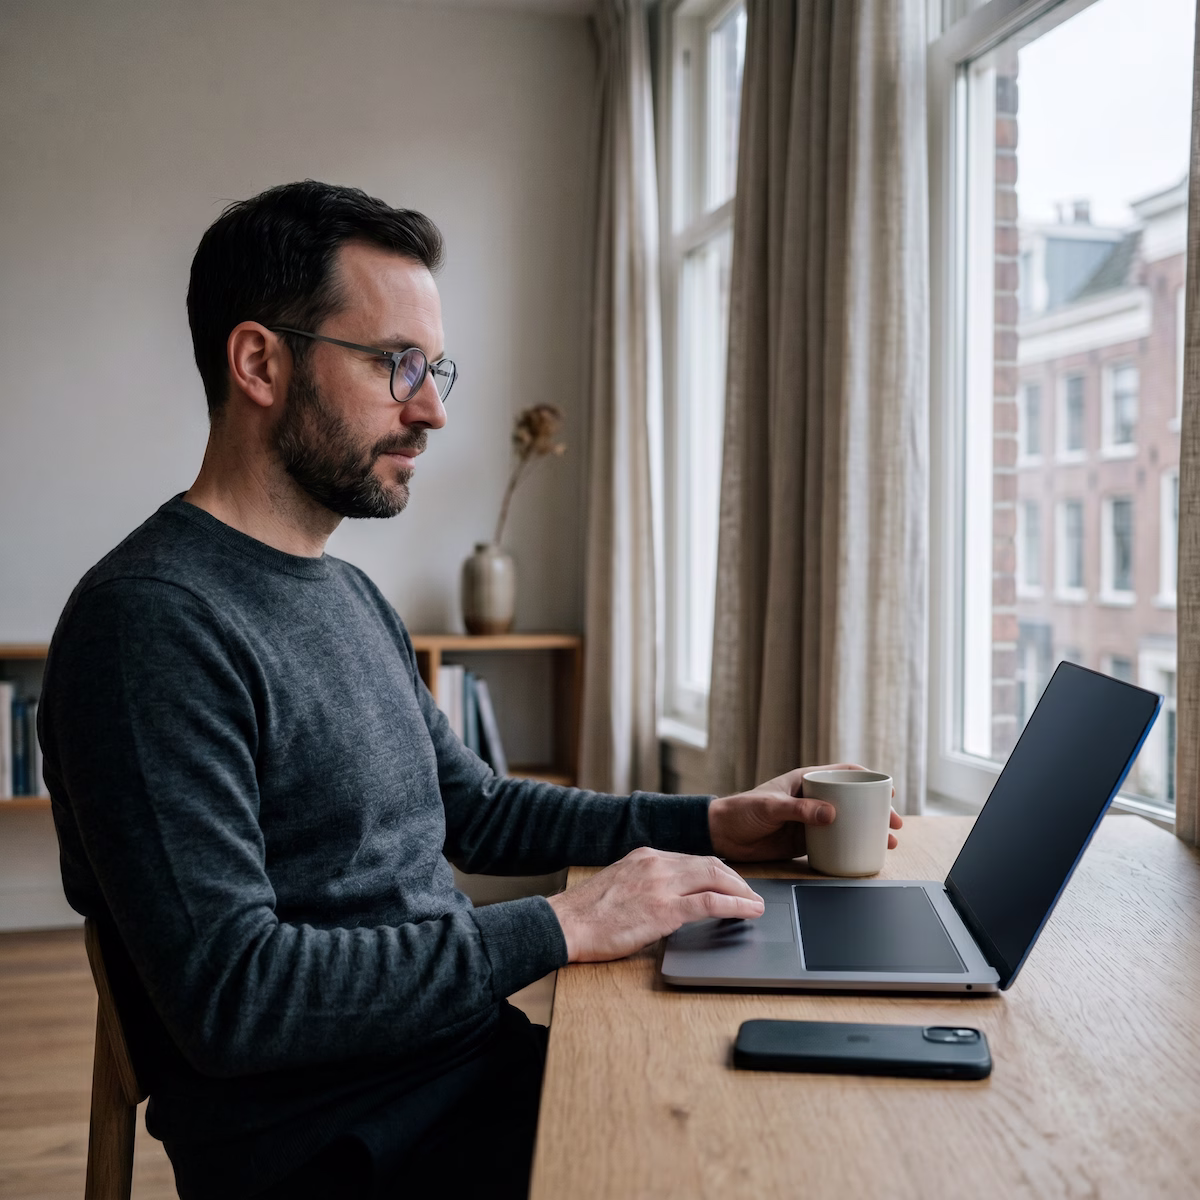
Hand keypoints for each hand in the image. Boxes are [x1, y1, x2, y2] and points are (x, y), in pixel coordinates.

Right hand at [545, 846, 764, 962]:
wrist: (567, 924)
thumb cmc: (587, 913)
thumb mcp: (620, 884)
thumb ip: (646, 883)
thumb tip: (668, 897)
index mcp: (646, 856)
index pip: (692, 858)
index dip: (717, 872)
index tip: (730, 883)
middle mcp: (656, 863)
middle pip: (710, 864)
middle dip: (736, 880)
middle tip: (751, 894)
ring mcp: (661, 884)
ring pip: (715, 878)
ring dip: (742, 891)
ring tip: (756, 903)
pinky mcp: (664, 909)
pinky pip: (710, 902)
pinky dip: (735, 905)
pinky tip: (749, 912)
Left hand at [707, 764, 902, 861]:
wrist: (722, 835)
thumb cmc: (742, 811)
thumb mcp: (772, 807)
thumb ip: (800, 810)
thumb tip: (834, 814)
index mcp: (806, 780)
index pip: (844, 774)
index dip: (869, 780)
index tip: (889, 791)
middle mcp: (812, 799)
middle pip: (853, 800)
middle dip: (877, 810)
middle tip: (895, 824)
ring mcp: (811, 820)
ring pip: (848, 822)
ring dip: (869, 831)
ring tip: (889, 843)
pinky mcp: (805, 840)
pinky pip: (835, 842)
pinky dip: (852, 846)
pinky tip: (864, 855)